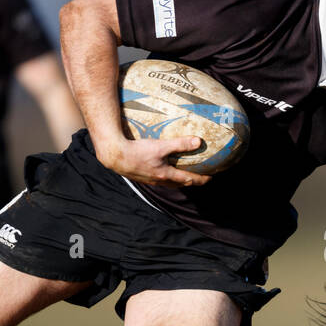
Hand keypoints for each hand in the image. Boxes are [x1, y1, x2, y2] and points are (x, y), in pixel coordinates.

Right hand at [97, 133, 212, 188]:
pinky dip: (165, 176)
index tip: (210, 178)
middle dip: (191, 181)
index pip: (189, 180)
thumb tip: (198, 141)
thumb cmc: (137, 151)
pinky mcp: (141, 176)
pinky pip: (158, 178)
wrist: (115, 156)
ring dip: (178, 180)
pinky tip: (162, 168)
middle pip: (179, 184)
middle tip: (200, 178)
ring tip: (183, 174)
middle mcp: (159, 180)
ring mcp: (149, 179)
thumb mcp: (161, 146)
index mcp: (166, 175)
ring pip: (168, 183)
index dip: (201, 179)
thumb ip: (180, 144)